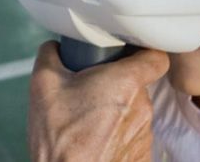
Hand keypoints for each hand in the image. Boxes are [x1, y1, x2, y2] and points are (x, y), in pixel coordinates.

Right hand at [28, 41, 168, 161]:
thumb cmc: (59, 139)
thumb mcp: (43, 84)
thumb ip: (51, 54)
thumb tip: (54, 48)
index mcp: (125, 83)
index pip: (156, 57)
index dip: (144, 52)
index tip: (128, 54)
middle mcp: (141, 107)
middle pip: (138, 84)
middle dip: (116, 84)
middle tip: (90, 89)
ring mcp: (144, 134)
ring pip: (134, 111)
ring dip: (116, 111)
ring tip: (87, 120)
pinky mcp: (141, 156)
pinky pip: (132, 136)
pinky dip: (117, 135)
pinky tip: (95, 139)